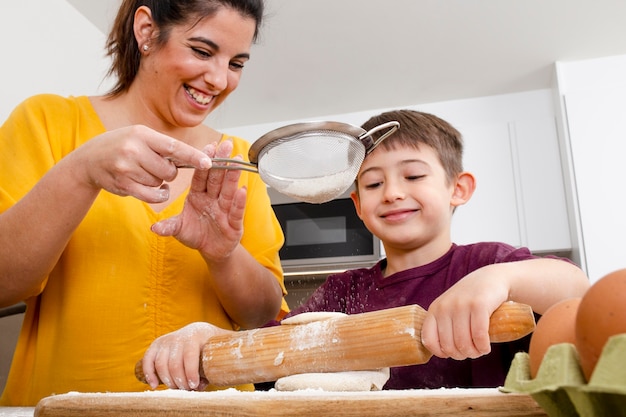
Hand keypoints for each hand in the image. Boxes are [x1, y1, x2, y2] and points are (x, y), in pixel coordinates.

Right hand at [76, 125, 210, 202]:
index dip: (193, 156)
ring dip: (157, 181)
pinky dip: (158, 194)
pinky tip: (153, 188)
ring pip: (160, 182)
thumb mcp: (139, 137)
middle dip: (169, 171)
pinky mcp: (123, 185)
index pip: (173, 146)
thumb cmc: (121, 146)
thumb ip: (162, 146)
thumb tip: (195, 157)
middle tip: (155, 165)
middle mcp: (133, 149)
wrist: (89, 160)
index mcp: (141, 133)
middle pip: (169, 170)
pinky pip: (152, 195)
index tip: (208, 162)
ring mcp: (127, 168)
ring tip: (142, 171)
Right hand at [141, 322, 228, 389]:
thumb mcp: (215, 351)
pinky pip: (148, 360)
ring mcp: (166, 340)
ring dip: (168, 381)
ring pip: (161, 364)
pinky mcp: (156, 345)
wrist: (199, 331)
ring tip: (177, 388)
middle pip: (174, 364)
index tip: (194, 385)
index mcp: (196, 334)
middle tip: (187, 389)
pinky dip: (149, 374)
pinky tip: (154, 385)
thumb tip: (198, 387)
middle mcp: (179, 336)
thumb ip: (211, 368)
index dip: (191, 373)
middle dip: (180, 381)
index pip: (190, 355)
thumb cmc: (209, 345)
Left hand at [151, 140, 246, 260]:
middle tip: (226, 144)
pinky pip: (236, 210)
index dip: (203, 162)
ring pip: (228, 190)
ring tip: (237, 161)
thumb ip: (169, 226)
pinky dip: (239, 201)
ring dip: (233, 176)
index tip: (208, 147)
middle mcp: (212, 199)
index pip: (200, 176)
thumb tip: (154, 227)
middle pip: (217, 178)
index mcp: (198, 195)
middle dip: (222, 161)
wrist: (211, 251)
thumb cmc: (196, 235)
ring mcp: (224, 210)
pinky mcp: (234, 223)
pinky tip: (242, 190)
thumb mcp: (179, 229)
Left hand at [420, 266, 509, 359]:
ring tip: (480, 350)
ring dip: (474, 353)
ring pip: (464, 343)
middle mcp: (445, 307)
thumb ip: (443, 325)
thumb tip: (442, 353)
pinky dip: (483, 347)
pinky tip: (486, 347)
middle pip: (449, 346)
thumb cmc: (470, 299)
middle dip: (462, 355)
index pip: (428, 340)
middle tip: (471, 352)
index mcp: (434, 309)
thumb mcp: (450, 308)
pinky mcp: (479, 305)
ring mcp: (461, 305)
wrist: (491, 278)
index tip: (452, 353)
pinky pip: (479, 336)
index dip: (440, 352)